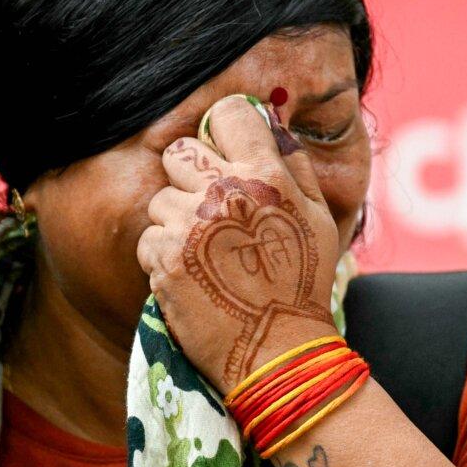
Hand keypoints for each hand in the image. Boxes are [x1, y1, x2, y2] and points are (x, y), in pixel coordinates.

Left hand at [137, 96, 340, 394]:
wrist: (278, 352)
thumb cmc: (303, 285)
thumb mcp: (318, 217)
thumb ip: (293, 165)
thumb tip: (271, 126)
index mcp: (265, 175)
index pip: (228, 114)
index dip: (224, 130)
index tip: (224, 151)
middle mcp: (224, 192)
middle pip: (179, 151)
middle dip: (189, 175)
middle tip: (207, 207)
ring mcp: (191, 225)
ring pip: (160, 198)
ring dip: (176, 221)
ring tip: (204, 252)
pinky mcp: (166, 259)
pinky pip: (148, 237)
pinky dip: (163, 255)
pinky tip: (190, 274)